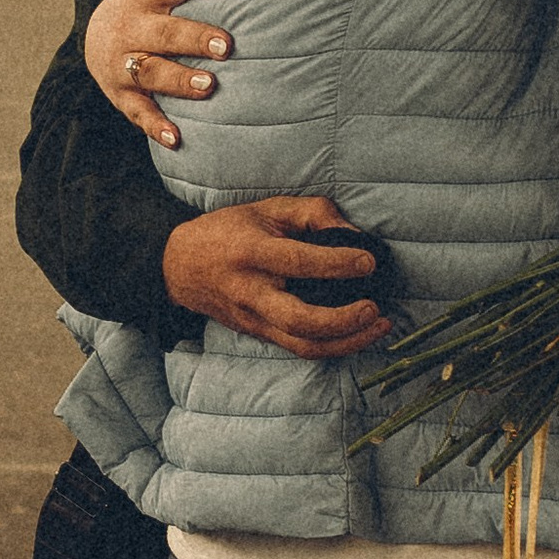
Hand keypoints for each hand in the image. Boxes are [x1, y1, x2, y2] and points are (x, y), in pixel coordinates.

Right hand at [86, 0, 236, 139]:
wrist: (96, 39)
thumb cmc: (142, 1)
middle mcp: (134, 28)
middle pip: (165, 32)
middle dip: (194, 37)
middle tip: (227, 44)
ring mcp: (124, 62)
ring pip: (151, 72)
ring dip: (180, 81)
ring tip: (209, 87)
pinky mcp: (121, 94)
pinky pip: (138, 112)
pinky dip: (156, 126)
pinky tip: (177, 138)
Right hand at [162, 197, 387, 357]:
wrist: (180, 267)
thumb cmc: (229, 231)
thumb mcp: (267, 209)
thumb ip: (312, 213)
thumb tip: (354, 233)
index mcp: (251, 252)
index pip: (297, 262)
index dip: (336, 264)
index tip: (368, 261)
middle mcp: (250, 291)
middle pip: (298, 320)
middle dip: (342, 320)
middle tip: (374, 308)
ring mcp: (253, 319)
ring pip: (302, 345)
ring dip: (347, 342)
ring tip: (379, 326)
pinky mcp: (258, 334)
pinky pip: (299, 349)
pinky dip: (334, 346)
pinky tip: (359, 334)